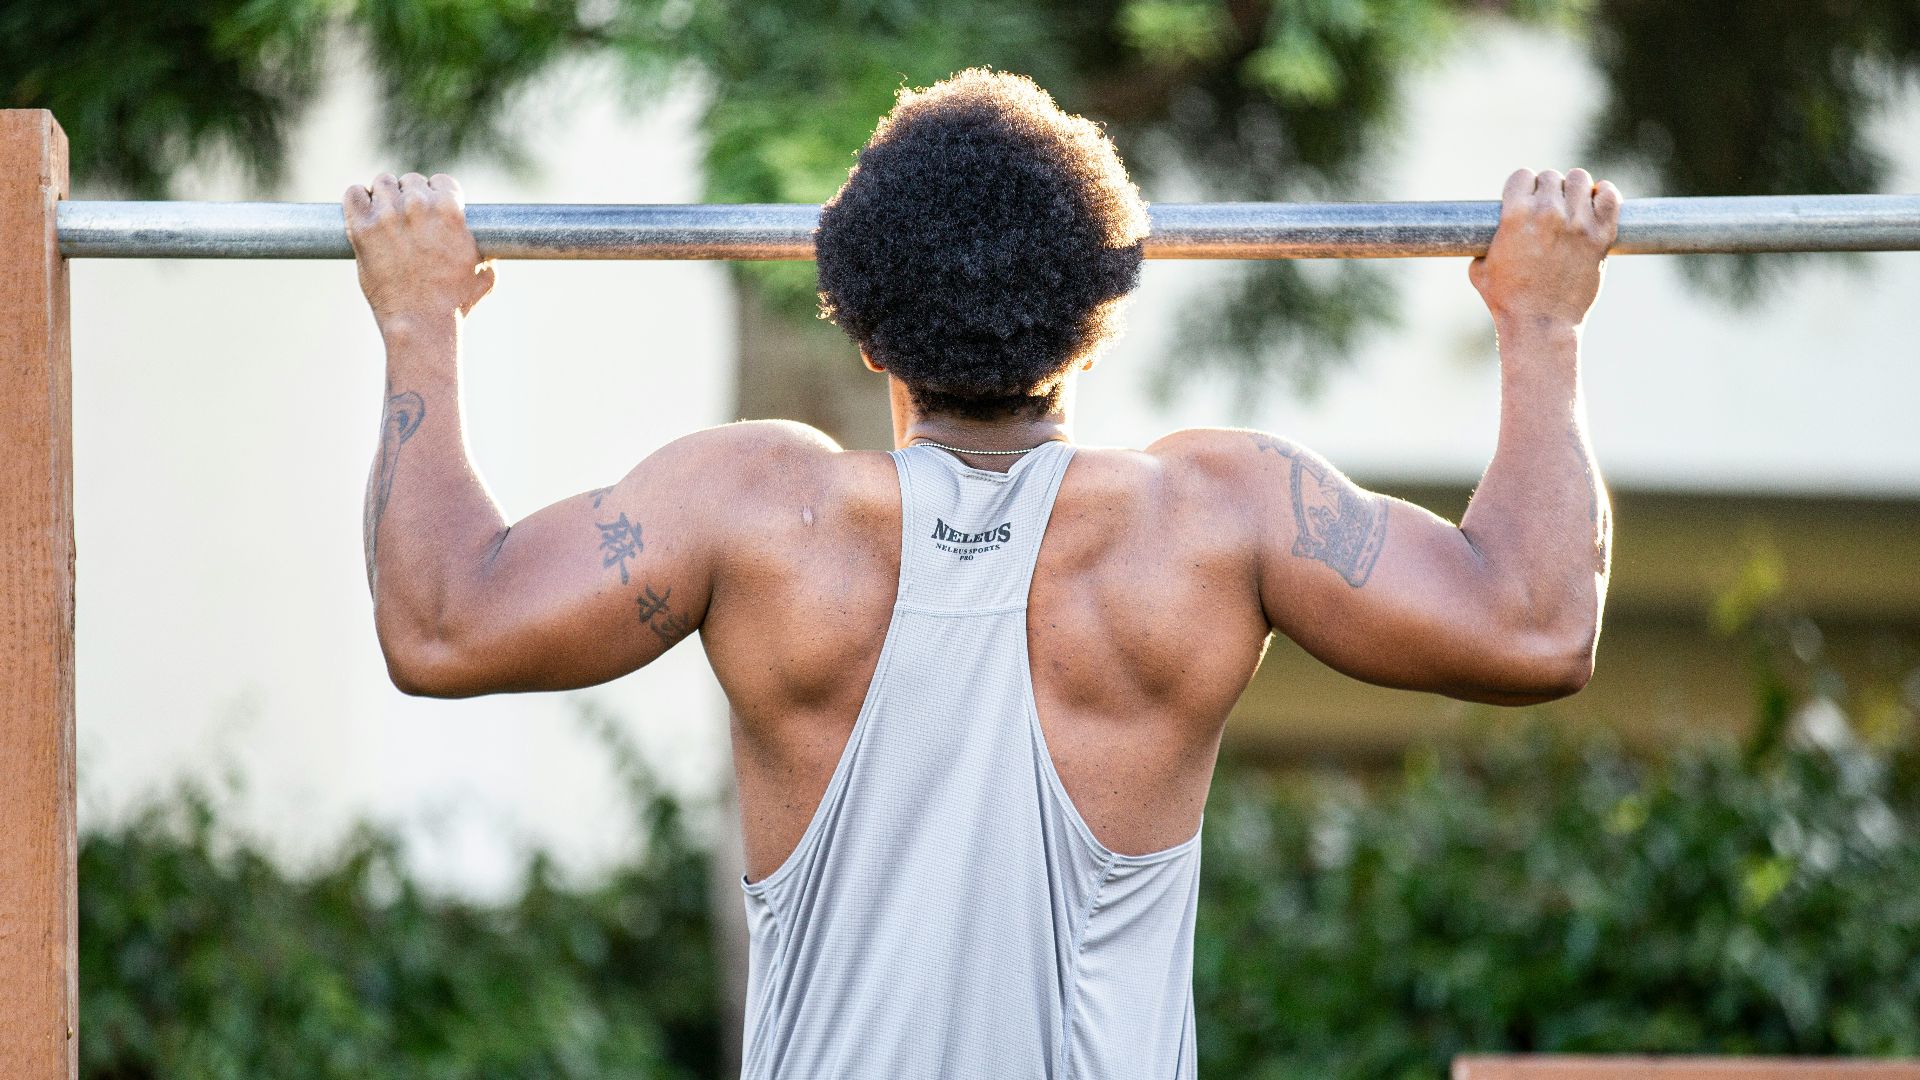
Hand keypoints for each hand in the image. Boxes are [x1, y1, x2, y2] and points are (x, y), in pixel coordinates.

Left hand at [344, 172, 494, 326]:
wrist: (422, 322)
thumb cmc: (455, 304)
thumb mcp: (484, 275)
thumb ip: (485, 254)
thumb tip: (488, 251)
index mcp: (451, 210)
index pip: (441, 181)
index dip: (437, 194)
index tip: (431, 208)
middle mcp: (419, 206)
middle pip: (411, 181)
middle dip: (410, 197)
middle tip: (407, 218)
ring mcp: (388, 215)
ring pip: (382, 183)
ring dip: (384, 197)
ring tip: (384, 216)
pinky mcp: (362, 228)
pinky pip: (354, 194)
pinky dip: (358, 200)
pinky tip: (363, 214)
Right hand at [1469, 168, 1620, 328]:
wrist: (1540, 325)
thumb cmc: (1507, 301)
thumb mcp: (1480, 269)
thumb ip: (1485, 244)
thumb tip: (1486, 237)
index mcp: (1516, 215)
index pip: (1522, 176)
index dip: (1521, 187)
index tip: (1524, 199)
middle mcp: (1548, 212)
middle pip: (1551, 177)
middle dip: (1547, 190)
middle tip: (1548, 209)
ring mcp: (1578, 222)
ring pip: (1581, 180)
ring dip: (1574, 189)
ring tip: (1572, 205)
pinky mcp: (1601, 235)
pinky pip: (1610, 197)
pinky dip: (1604, 195)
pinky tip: (1595, 203)